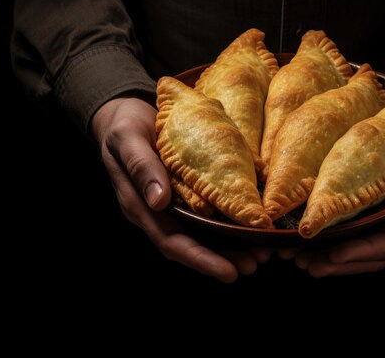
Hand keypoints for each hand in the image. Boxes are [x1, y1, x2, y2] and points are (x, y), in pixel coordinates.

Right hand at [91, 96, 270, 282]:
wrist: (125, 112)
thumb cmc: (123, 125)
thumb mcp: (128, 139)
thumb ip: (141, 167)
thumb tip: (159, 201)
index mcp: (141, 206)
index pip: (172, 243)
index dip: (201, 260)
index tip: (229, 272)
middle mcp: (158, 212)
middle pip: (193, 245)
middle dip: (224, 258)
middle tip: (256, 263)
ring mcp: (174, 204)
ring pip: (204, 233)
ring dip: (232, 245)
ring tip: (261, 252)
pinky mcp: (187, 191)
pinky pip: (209, 213)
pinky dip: (230, 221)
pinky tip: (251, 223)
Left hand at [279, 98, 384, 276]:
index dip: (362, 252)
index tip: (333, 255)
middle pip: (372, 255)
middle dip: (338, 263)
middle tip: (303, 263)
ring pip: (361, 246)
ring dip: (330, 256)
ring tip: (297, 257)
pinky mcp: (380, 204)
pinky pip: (357, 227)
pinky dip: (333, 235)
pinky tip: (309, 234)